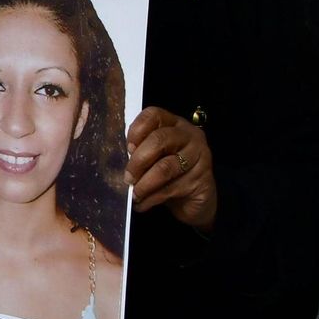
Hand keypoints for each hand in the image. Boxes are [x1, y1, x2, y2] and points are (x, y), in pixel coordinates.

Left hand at [126, 107, 216, 232]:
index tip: (126, 149)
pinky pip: (172, 188)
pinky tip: (142, 204)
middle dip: (138, 161)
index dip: (136, 130)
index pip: (153, 115)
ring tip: (133, 194)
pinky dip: (152, 198)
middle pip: (159, 140)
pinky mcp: (202, 179)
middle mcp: (189, 135)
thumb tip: (115, 160)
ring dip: (144, 184)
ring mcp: (200, 156)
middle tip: (127, 177)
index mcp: (173, 123)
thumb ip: (140, 151)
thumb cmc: (167, 174)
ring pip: (165, 167)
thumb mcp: (153, 158)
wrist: (194, 200)